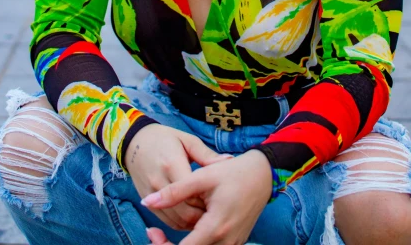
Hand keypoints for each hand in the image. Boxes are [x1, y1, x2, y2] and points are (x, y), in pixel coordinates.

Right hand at [124, 123, 231, 230]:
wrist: (136, 142)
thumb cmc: (165, 139)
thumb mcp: (187, 141)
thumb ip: (207, 155)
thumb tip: (229, 160)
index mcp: (172, 164)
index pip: (192, 193)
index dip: (208, 200)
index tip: (221, 199)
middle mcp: (159, 182)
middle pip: (185, 211)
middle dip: (202, 216)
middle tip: (217, 211)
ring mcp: (151, 195)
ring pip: (176, 220)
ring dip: (192, 222)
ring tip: (207, 215)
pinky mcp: (148, 202)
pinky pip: (166, 221)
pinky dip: (181, 223)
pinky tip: (192, 216)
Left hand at [142, 148, 272, 244]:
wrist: (263, 174)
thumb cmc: (232, 172)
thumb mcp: (202, 177)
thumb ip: (174, 192)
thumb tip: (147, 202)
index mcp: (215, 228)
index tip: (151, 232)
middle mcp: (226, 242)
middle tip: (154, 232)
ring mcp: (233, 244)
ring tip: (167, 232)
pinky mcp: (236, 242)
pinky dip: (197, 243)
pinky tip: (189, 227)